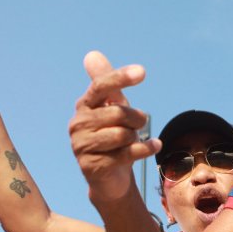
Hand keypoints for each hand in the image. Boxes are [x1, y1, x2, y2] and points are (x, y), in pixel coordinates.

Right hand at [68, 51, 158, 204]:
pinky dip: (145, 148)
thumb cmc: (113, 136)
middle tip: (139, 124)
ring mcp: (81, 146)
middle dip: (136, 119)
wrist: (109, 177)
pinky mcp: (91, 167)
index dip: (120, 78)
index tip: (142, 72)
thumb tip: (92, 54)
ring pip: (122, 134)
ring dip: (136, 137)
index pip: (101, 86)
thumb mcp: (113, 107)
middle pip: (118, 113)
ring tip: (133, 140)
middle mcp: (78, 124)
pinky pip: (126, 153)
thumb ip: (107, 81)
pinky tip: (155, 145)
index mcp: (84, 106)